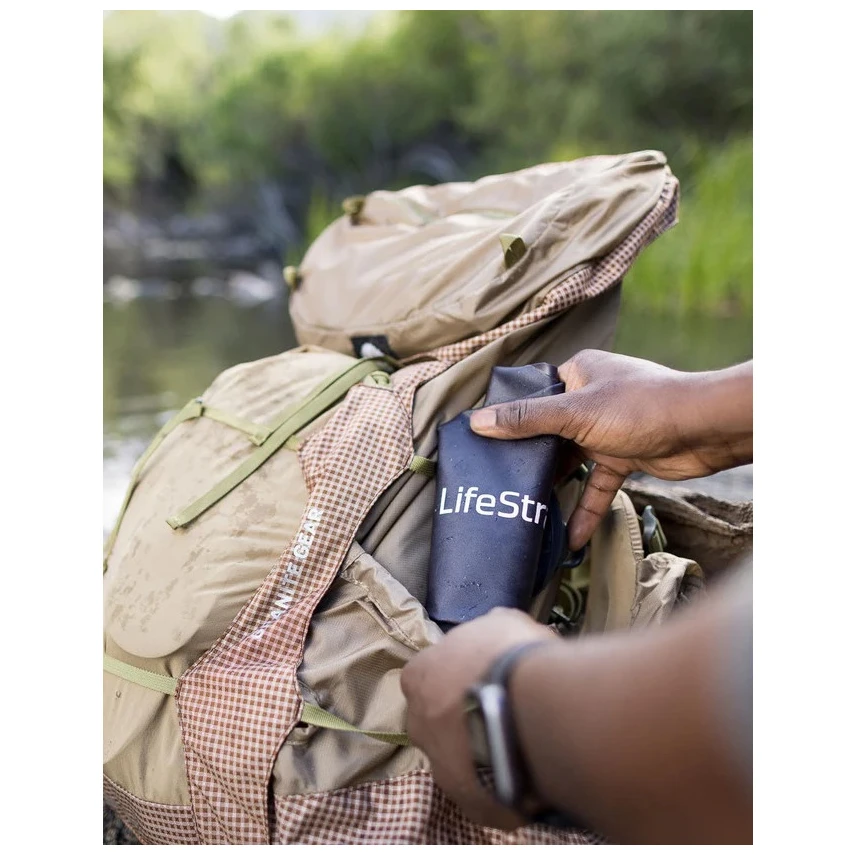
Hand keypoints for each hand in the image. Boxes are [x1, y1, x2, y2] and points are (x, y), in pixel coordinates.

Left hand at [400, 608, 555, 829]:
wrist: (527, 709)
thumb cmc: (508, 656)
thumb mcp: (502, 623)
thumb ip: (490, 630)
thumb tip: (494, 628)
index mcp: (418, 676)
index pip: (429, 676)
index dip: (457, 677)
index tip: (483, 678)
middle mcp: (417, 722)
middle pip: (437, 721)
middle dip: (463, 719)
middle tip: (500, 713)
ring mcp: (438, 764)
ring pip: (458, 760)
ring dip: (482, 754)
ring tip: (518, 747)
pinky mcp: (466, 799)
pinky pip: (482, 792)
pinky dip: (500, 786)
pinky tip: (526, 776)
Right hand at [470, 350, 751, 549]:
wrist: (704, 430)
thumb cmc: (640, 407)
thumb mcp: (575, 413)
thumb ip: (527, 420)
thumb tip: (479, 422)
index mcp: (578, 373)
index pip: (533, 394)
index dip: (510, 417)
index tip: (483, 443)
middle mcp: (590, 398)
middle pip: (548, 431)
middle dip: (529, 459)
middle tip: (498, 483)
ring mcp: (607, 429)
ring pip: (572, 461)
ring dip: (556, 487)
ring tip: (526, 511)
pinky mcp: (624, 456)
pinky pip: (597, 484)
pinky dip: (586, 508)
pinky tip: (570, 536)